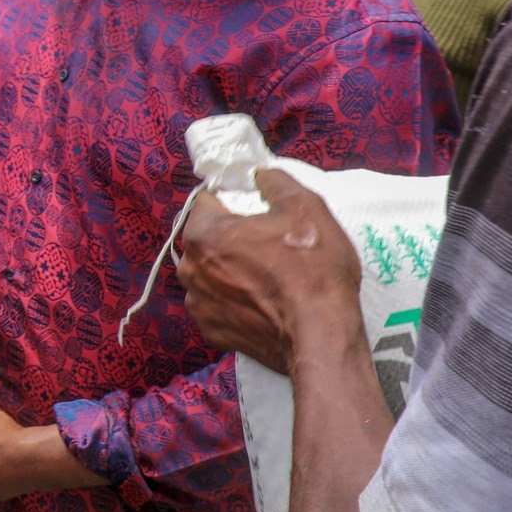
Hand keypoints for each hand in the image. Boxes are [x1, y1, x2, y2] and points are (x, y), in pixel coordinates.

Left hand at [180, 167, 363, 375]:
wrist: (320, 337)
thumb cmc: (312, 270)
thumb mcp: (306, 209)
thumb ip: (277, 183)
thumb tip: (262, 174)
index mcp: (204, 235)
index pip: (207, 202)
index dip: (231, 200)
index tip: (255, 208)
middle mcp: (191, 269)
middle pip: (207, 239)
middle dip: (231, 237)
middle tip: (267, 242)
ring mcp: (199, 305)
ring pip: (211, 274)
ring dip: (231, 271)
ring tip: (268, 276)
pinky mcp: (213, 333)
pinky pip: (219, 306)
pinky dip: (236, 302)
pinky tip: (263, 303)